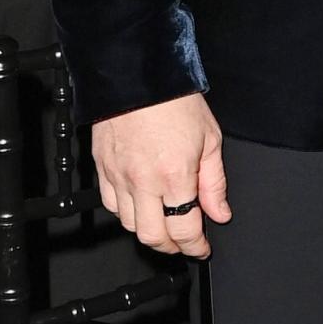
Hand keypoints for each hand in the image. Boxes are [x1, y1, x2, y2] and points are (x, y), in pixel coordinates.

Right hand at [91, 93, 230, 257]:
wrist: (137, 75)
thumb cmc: (175, 99)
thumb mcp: (210, 137)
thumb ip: (214, 181)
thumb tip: (220, 212)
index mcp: (175, 175)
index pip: (185, 229)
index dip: (196, 246)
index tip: (202, 248)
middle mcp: (143, 182)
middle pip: (153, 236)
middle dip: (172, 246)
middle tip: (184, 241)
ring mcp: (119, 177)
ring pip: (130, 225)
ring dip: (149, 231)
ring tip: (165, 223)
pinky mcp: (102, 170)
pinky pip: (111, 206)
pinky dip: (127, 213)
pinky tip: (140, 205)